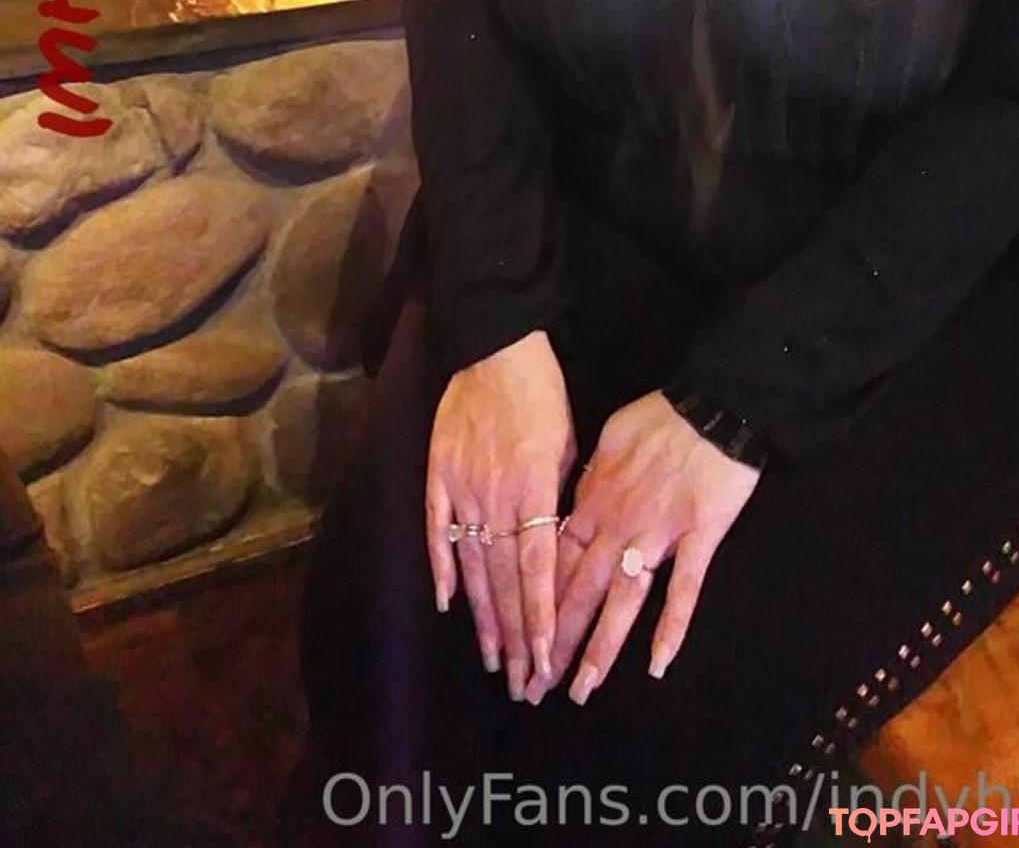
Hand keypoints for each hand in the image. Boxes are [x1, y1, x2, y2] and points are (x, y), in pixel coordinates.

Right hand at [426, 329, 575, 700]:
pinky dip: (441, 569)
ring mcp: (461, 488)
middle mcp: (495, 498)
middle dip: (516, 637)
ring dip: (483, 618)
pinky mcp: (437, 475)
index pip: (537, 570)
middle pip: (503, 581)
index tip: (546, 661)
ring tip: (492, 661)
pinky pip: (437, 530)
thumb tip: (559, 548)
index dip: (540, 619)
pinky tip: (448, 605)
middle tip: (523, 684)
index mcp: (532, 490)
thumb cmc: (542, 395)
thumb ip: (558, 500)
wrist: (496, 348)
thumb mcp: (567, 446)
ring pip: (471, 567)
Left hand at [523, 390, 760, 704]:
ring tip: (582, 689)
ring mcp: (658, 534)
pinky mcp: (699, 538)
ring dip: (600, 647)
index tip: (517, 642)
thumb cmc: (660, 416)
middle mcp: (619, 525)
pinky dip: (671, 626)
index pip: (555, 564)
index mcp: (594, 501)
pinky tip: (657, 664)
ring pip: (622, 600)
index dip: (534, 606)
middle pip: (580, 592)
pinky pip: (683, 588)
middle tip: (534, 688)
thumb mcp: (609, 438)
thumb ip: (590, 478)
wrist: (712, 405)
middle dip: (555, 642)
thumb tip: (575, 499)